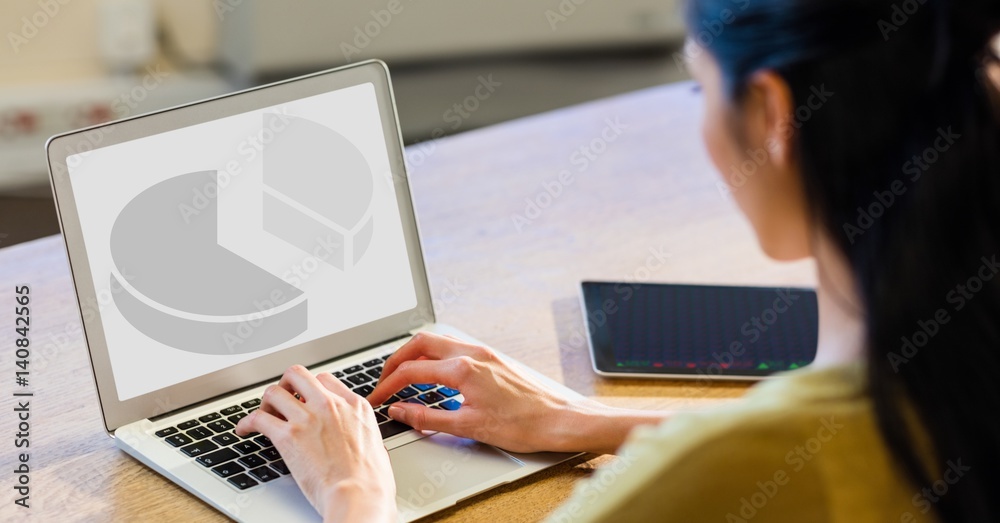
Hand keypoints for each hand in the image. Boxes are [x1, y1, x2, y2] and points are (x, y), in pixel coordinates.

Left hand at [236, 365, 395, 521]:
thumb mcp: (375, 441)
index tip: (305, 401)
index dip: (311, 389)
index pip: (324, 379)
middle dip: (285, 385)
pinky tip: (244, 430)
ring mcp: (308, 418)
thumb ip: (359, 430)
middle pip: (297, 375)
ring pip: (273, 392)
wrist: (360, 494)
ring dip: (265, 403)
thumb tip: (354, 437)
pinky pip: (257, 418)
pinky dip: (246, 423)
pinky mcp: (289, 436)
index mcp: (354, 405)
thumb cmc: (371, 479)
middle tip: (281, 400)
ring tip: (263, 416)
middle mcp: (330, 404)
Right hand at [368, 332, 619, 453]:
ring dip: (418, 354)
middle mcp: (473, 352)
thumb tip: (401, 411)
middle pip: (421, 344)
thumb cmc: (523, 424)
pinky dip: (437, 356)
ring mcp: (485, 352)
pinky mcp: (495, 357)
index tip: (378, 398)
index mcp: (463, 368)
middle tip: (385, 379)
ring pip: (440, 341)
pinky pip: (456, 347)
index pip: (412, 371)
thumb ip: (428, 417)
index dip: (388, 385)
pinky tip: (437, 375)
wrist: (561, 419)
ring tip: (405, 374)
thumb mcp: (468, 427)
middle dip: (397, 359)